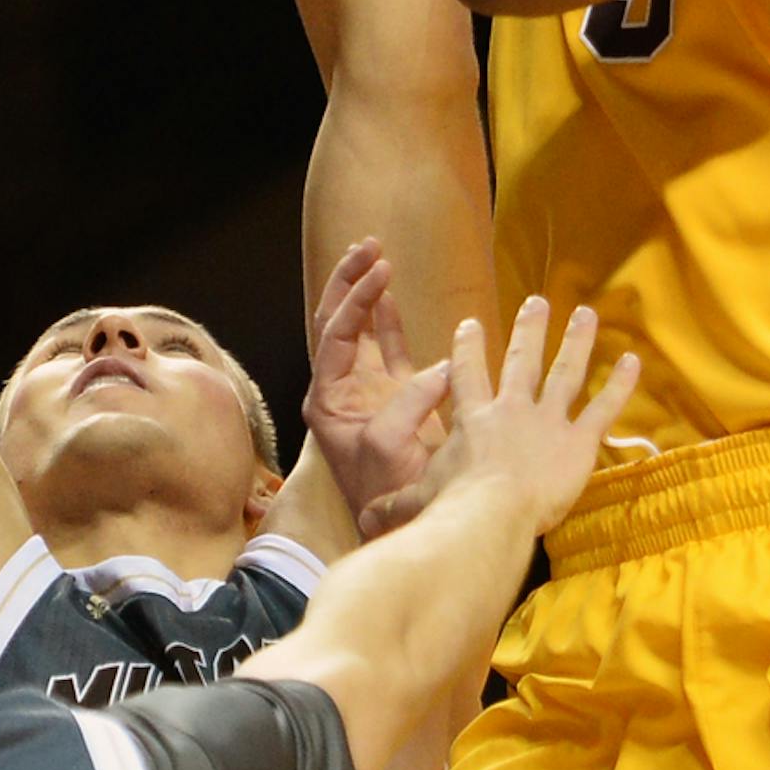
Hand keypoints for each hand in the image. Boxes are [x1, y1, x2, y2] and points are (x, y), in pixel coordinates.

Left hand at [303, 237, 452, 522]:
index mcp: (327, 399)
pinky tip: (389, 294)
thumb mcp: (391, 445)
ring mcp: (366, 392)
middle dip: (349, 283)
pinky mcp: (395, 398)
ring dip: (366, 294)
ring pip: (360, 331)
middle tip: (367, 245)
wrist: (407, 523)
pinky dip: (387, 320)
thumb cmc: (389, 492)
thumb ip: (411, 402)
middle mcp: (340, 390)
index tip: (380, 270)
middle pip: (336, 323)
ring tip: (376, 255)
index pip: (333, 335)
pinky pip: (386, 349)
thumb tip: (443, 369)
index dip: (356, 300)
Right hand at [359, 300, 639, 541]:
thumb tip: (364, 519)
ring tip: (586, 313)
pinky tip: (633, 360)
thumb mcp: (415, 501)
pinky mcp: (579, 442)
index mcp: (472, 417)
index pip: (467, 373)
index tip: (470, 323)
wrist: (490, 516)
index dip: (467, 347)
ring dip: (577, 341)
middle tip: (537, 301)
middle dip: (529, 329)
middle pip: (522, 360)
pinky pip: (603, 409)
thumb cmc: (450, 507)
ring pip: (566, 373)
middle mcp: (511, 409)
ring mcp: (547, 421)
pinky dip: (620, 385)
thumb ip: (395, 505)